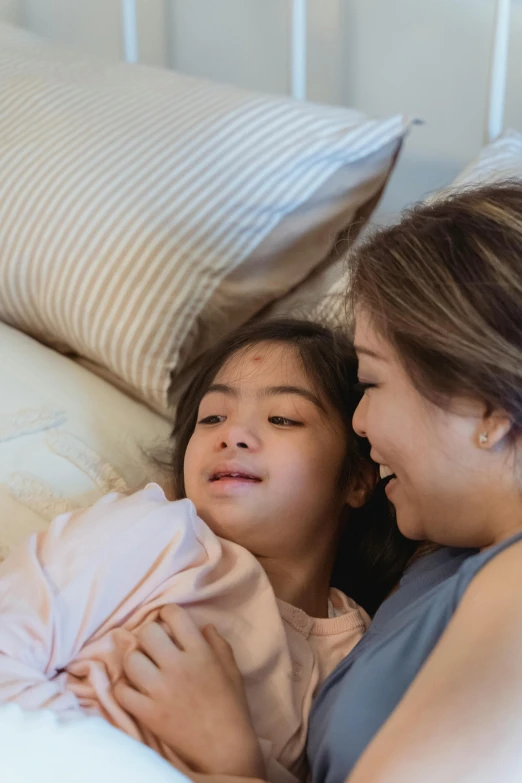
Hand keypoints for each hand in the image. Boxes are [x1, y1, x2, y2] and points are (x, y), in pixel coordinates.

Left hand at [114, 605, 265, 779]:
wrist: (224, 747)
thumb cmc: (231, 705)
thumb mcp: (231, 668)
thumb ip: (218, 643)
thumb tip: (203, 626)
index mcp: (200, 652)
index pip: (174, 615)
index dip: (167, 613)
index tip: (167, 621)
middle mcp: (178, 666)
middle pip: (147, 633)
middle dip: (149, 635)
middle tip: (154, 645)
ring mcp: (160, 690)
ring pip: (131, 659)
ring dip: (134, 660)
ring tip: (142, 666)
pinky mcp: (148, 713)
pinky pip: (122, 691)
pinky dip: (124, 688)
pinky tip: (134, 689)